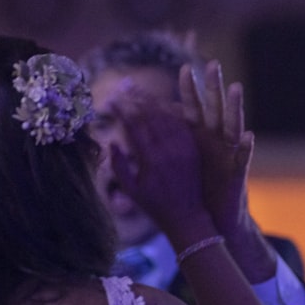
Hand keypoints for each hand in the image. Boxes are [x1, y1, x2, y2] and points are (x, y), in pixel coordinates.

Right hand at [109, 83, 213, 241]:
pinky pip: (182, 124)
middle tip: (125, 86)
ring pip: (167, 116)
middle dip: (136, 99)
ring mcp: (183, 148)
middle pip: (151, 115)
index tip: (112, 99)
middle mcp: (168, 150)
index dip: (122, 110)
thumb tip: (111, 141)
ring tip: (141, 91)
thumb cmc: (155, 207)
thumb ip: (119, 166)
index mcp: (151, 160)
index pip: (134, 125)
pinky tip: (163, 104)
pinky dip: (171, 112)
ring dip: (153, 102)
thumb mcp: (132, 191)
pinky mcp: (193, 149)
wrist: (188, 218)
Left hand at [177, 59, 254, 236]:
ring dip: (235, 108)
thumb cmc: (194, 189)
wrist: (213, 218)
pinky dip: (246, 148)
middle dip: (212, 87)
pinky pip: (243, 158)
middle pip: (214, 109)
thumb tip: (143, 121)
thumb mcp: (176, 162)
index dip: (189, 90)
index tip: (183, 68)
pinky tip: (248, 136)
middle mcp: (215, 140)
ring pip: (232, 126)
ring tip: (235, 88)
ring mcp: (228, 154)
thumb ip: (164, 141)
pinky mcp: (237, 172)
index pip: (193, 107)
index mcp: (198, 137)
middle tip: (212, 64)